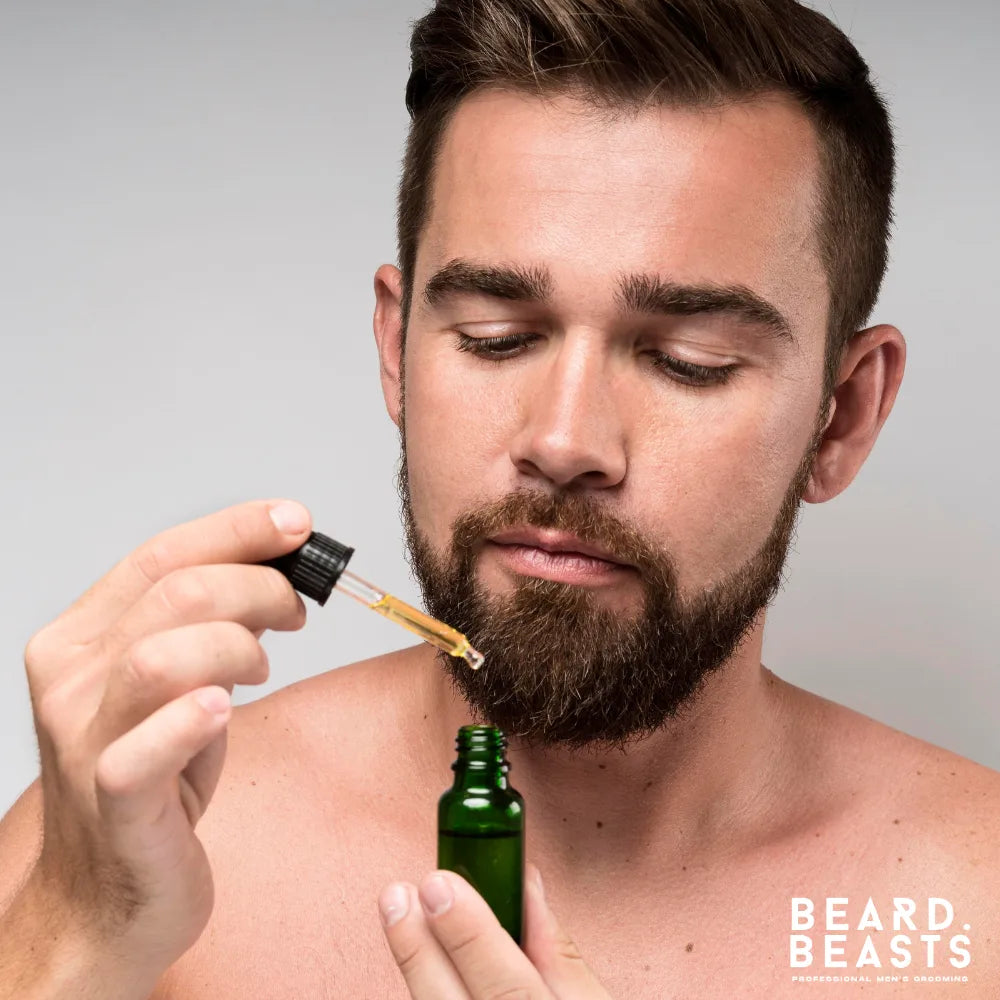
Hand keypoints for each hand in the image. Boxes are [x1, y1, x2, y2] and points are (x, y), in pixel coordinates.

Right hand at [19, 499, 310, 980]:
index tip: (296, 521)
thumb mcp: (175, 682)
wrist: (108, 892)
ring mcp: (84, 742)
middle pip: (175, 593)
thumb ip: (205, 623)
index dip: (235, 529)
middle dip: (258, 587)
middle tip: (296, 611)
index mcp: (81, 638)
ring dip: (236, 647)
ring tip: (260, 669)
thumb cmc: (155, 776)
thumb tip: (274, 565)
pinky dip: (188, 722)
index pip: (160, 555)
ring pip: (161, 655)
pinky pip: (138, 752)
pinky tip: (220, 710)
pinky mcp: (113, 804)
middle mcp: (71, 680)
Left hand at [379, 864, 611, 998]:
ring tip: (399, 918)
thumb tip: (525, 883)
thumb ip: (559, 955)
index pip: (509, 992)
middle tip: (397, 896)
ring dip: (416, 975)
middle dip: (419, 954)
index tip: (439, 884)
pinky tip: (422, 970)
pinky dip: (427, 998)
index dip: (471, 938)